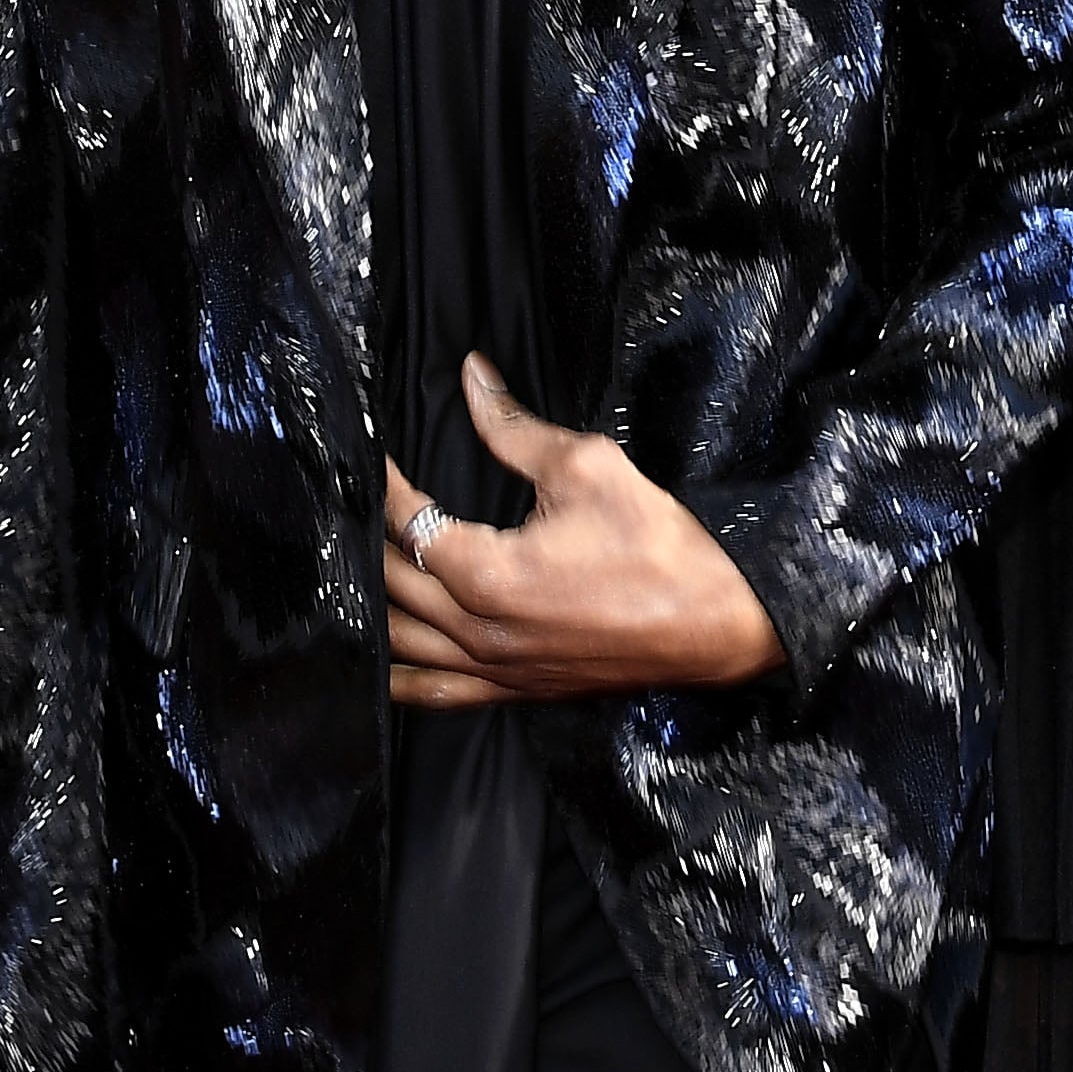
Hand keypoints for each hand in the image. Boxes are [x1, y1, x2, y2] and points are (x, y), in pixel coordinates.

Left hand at [383, 354, 786, 708]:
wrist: (716, 623)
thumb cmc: (659, 546)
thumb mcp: (587, 467)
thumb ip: (515, 428)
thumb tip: (473, 377)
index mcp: (486, 574)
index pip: (408, 521)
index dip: (384, 482)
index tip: (372, 454)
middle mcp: (477, 632)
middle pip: (392, 583)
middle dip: (369, 537)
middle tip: (356, 502)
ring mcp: (495, 671)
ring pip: (401, 643)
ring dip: (371, 603)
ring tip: (356, 566)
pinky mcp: (517, 691)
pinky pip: (436, 694)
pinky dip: (399, 676)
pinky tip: (379, 663)